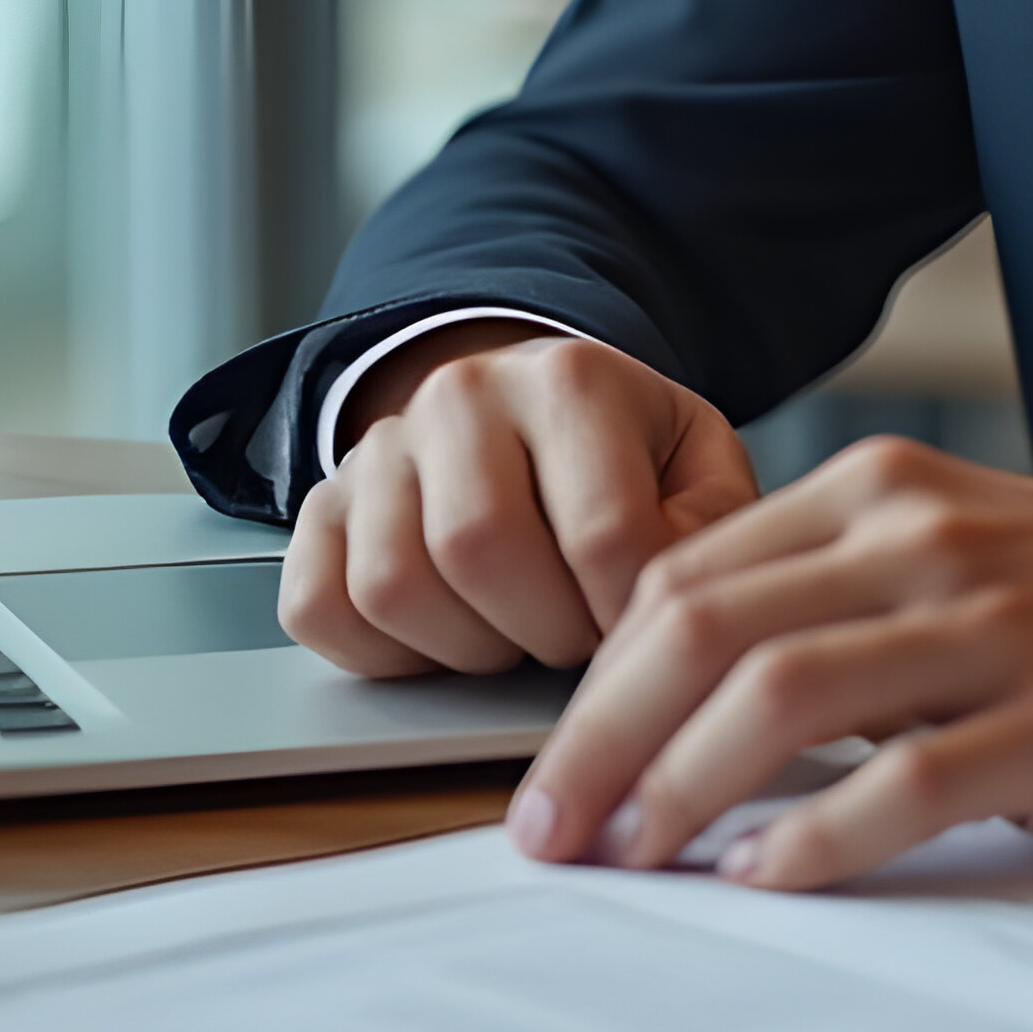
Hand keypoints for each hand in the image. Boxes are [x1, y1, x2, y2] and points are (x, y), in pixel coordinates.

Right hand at [277, 323, 757, 676]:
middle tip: (577, 634)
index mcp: (570, 378)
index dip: (628, 615)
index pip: (603, 531)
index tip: (639, 628)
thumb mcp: (698, 465)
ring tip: (518, 627)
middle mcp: (460, 395)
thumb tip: (676, 609)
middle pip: (482, 550)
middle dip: (546, 631)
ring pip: (394, 587)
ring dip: (468, 647)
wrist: (526, 412)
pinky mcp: (319, 509)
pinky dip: (384, 653)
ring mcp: (378, 449)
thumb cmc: (621, 455)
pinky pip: (320, 609)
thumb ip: (713, 527)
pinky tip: (448, 631)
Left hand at [504, 440, 1032, 888]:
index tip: (553, 776)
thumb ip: (834, 601)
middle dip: (600, 741)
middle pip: (703, 630)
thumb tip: (679, 713)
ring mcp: (995, 626)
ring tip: (635, 861)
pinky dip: (816, 837)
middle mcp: (924, 541)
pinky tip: (766, 880)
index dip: (594, 683)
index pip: (684, 578)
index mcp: (885, 494)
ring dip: (679, 787)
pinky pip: (907, 778)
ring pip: (781, 693)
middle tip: (550, 835)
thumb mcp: (957, 557)